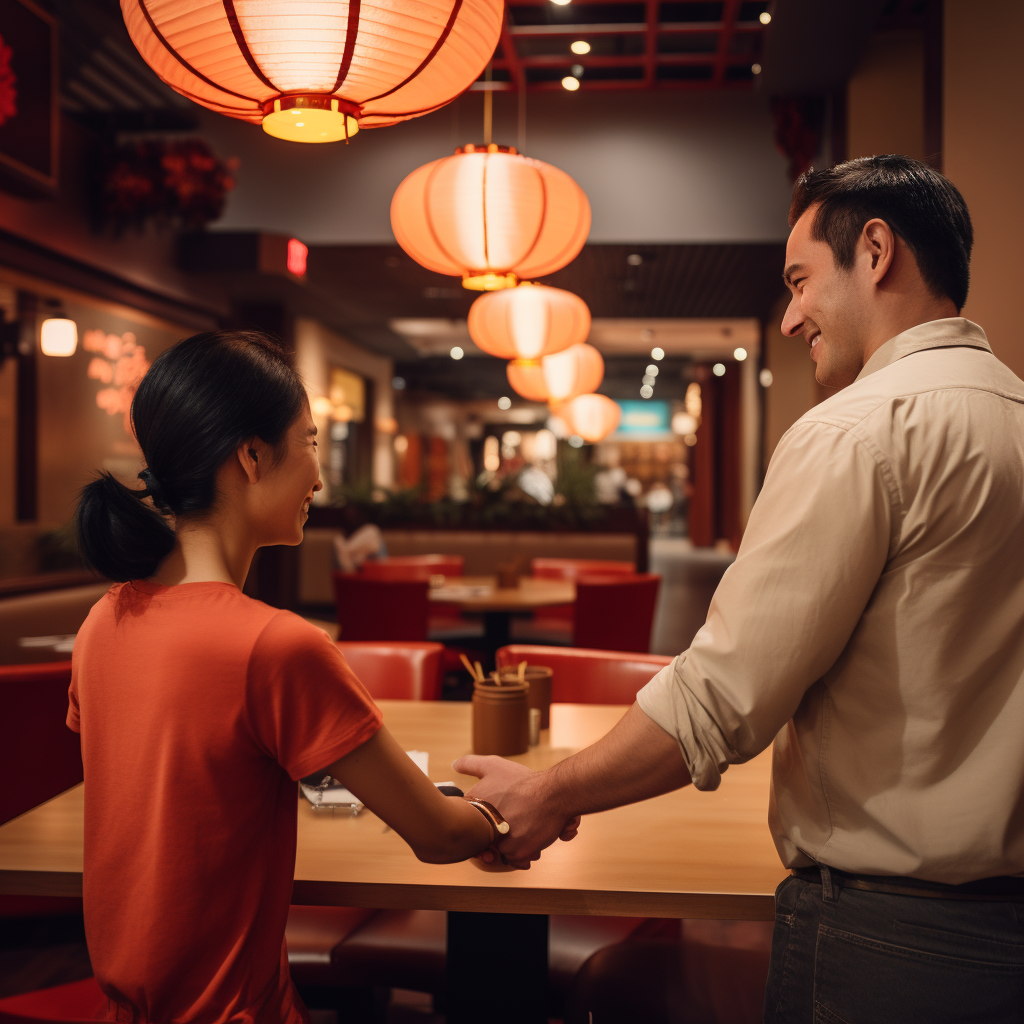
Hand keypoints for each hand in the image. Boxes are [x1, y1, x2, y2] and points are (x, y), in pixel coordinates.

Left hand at [453, 755, 579, 868]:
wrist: (553, 793)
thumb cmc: (524, 781)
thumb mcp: (494, 766)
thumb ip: (472, 765)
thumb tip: (455, 764)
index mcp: (475, 809)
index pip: (470, 827)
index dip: (482, 826)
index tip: (494, 821)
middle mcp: (484, 829)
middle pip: (489, 840)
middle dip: (502, 835)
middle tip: (516, 823)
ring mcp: (500, 842)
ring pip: (506, 850)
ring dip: (517, 842)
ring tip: (529, 825)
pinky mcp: (516, 853)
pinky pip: (519, 859)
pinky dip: (528, 850)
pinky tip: (535, 834)